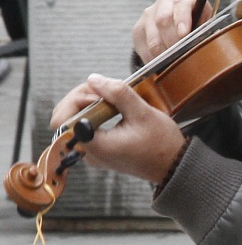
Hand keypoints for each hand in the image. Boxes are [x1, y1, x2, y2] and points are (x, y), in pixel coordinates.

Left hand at [48, 74, 184, 183]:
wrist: (174, 165)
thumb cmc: (162, 144)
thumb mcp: (143, 114)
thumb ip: (118, 94)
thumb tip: (94, 79)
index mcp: (96, 145)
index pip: (63, 120)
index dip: (75, 100)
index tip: (98, 94)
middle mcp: (90, 152)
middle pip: (65, 119)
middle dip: (80, 99)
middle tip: (103, 91)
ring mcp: (94, 153)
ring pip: (74, 122)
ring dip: (87, 105)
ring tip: (110, 99)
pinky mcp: (100, 151)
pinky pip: (85, 129)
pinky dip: (94, 114)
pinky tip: (111, 109)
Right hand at [133, 0, 211, 62]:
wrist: (181, 23)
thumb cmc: (199, 26)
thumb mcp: (207, 25)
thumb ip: (205, 31)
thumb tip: (202, 45)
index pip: (182, 4)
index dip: (182, 20)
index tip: (184, 34)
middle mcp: (166, 0)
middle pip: (163, 21)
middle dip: (173, 41)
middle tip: (179, 55)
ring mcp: (149, 13)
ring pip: (153, 37)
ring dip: (163, 53)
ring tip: (172, 63)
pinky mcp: (139, 28)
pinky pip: (142, 46)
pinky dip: (152, 58)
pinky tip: (161, 64)